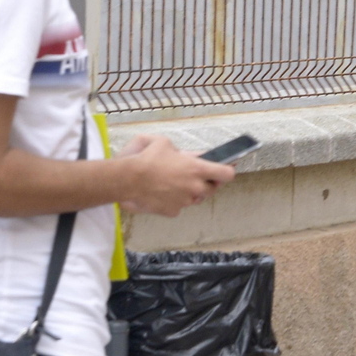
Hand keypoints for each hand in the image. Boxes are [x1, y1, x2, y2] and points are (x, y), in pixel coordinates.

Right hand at [118, 136, 234, 216]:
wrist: (127, 179)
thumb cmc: (146, 158)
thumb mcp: (165, 143)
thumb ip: (183, 151)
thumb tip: (190, 155)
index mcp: (197, 169)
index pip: (227, 174)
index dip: (228, 171)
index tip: (227, 168)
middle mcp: (194, 187)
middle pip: (212, 188)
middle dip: (206, 182)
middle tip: (195, 175)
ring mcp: (185, 202)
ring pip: (195, 198)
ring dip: (191, 192)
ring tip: (175, 183)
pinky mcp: (173, 211)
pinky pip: (179, 206)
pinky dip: (175, 200)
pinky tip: (164, 193)